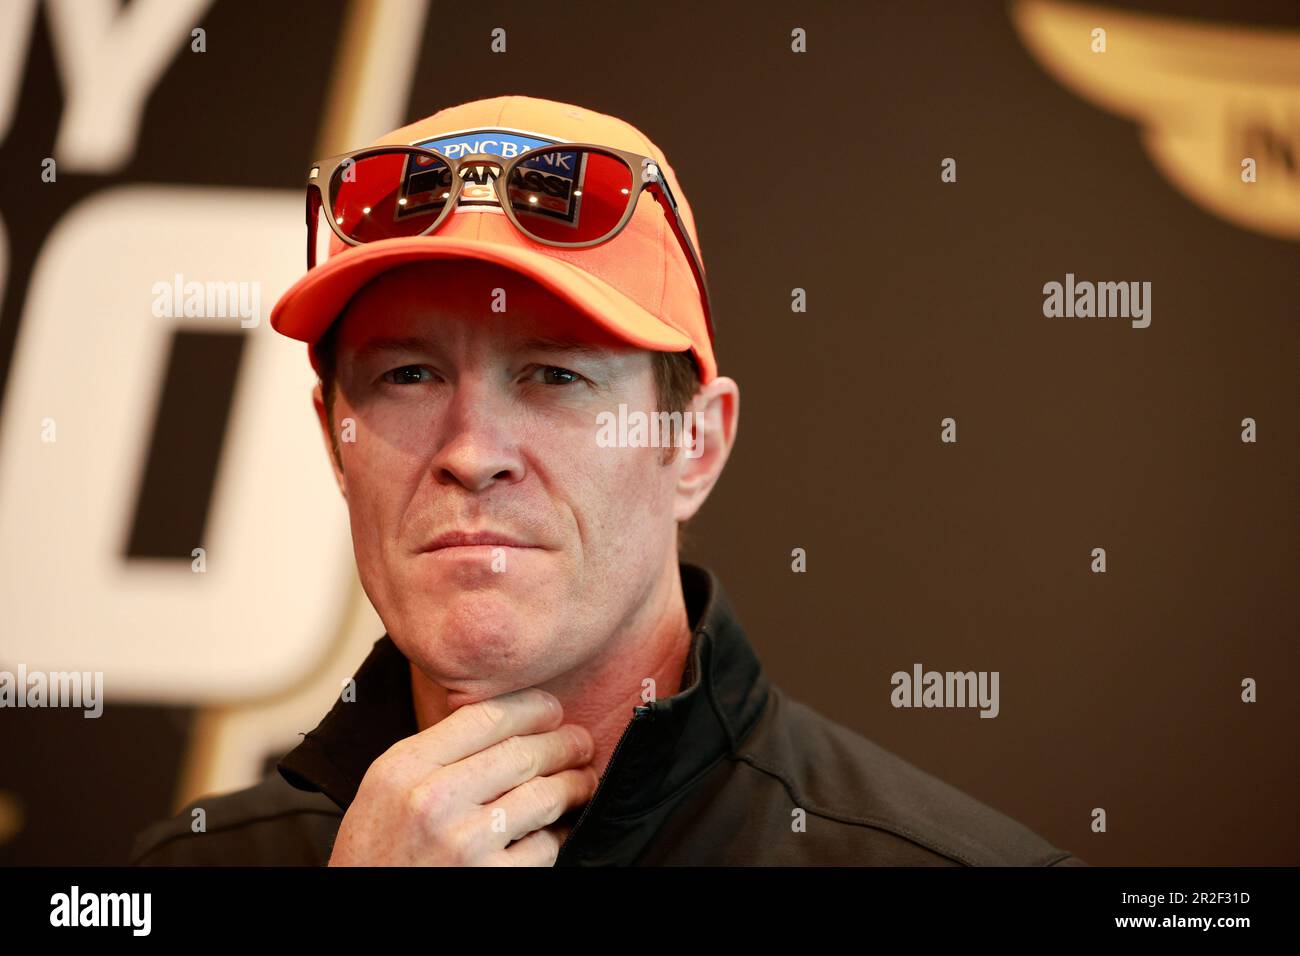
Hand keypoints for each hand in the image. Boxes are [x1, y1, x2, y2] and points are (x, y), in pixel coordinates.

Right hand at [327, 687, 597, 865]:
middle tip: (581, 743)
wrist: (358, 910)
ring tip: (583, 781)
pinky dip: (558, 836)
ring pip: (544, 797)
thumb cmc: (375, 851)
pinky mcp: (489, 880)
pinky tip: (559, 830)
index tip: (552, 709)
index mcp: (406, 767)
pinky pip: (544, 847)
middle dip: (564, 744)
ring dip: (574, 785)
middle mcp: (434, 801)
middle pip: (523, 754)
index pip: (486, 717)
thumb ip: (434, 752)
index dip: (532, 708)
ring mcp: (463, 844)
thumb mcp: (385, 787)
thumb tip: (502, 721)